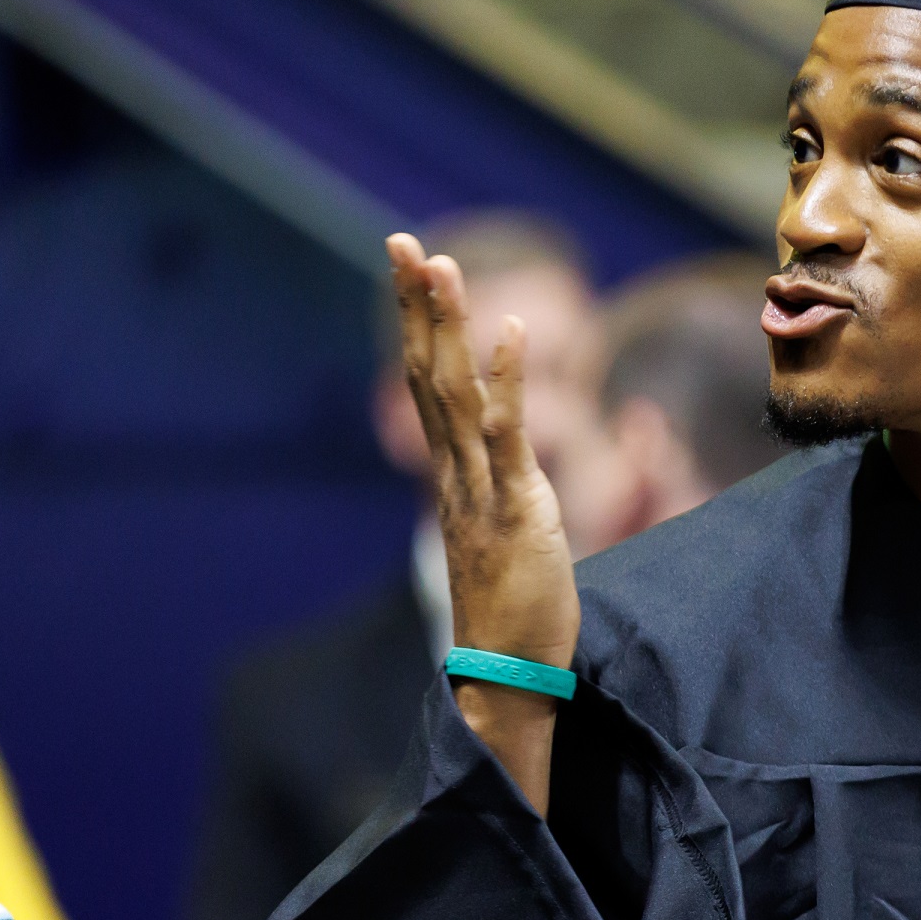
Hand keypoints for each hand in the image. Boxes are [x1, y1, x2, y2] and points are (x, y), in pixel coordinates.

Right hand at [389, 232, 577, 809]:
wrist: (506, 677)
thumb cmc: (513, 611)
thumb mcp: (504, 535)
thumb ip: (495, 494)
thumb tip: (498, 468)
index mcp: (453, 478)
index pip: (428, 388)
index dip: (418, 326)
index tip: (411, 269)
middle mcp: (456, 476)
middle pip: (427, 376)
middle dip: (417, 307)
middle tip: (403, 242)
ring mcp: (480, 491)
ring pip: (455, 395)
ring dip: (449, 327)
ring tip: (442, 264)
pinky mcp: (517, 509)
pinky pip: (506, 435)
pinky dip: (506, 379)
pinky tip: (509, 329)